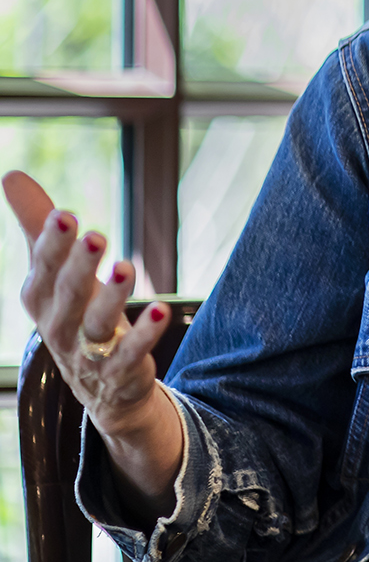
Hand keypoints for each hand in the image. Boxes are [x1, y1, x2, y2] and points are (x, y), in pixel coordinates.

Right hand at [7, 171, 185, 518]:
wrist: (99, 386)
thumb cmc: (74, 313)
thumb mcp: (54, 272)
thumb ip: (38, 228)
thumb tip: (12, 175)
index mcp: (40, 299)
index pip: (42, 268)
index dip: (52, 243)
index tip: (65, 213)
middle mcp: (59, 326)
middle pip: (67, 294)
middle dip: (78, 265)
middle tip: (95, 233)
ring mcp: (87, 353)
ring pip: (96, 324)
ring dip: (112, 295)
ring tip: (126, 265)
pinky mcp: (120, 372)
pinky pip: (129, 355)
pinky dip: (144, 335)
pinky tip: (161, 309)